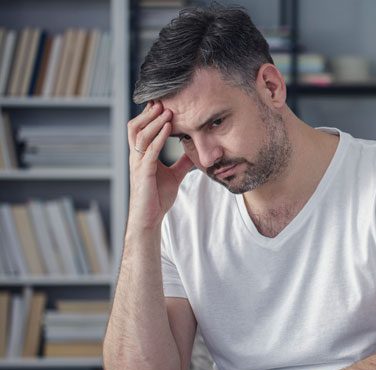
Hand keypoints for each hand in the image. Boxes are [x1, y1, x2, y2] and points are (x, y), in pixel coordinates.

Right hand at [127, 101, 194, 231]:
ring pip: (141, 135)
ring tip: (167, 110)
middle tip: (162, 101)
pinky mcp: (144, 173)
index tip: (162, 102)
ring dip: (154, 122)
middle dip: (148, 113)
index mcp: (141, 156)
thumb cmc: (157, 198)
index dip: (149, 115)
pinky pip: (150, 151)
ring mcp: (138, 164)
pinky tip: (167, 129)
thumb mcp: (174, 175)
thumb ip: (182, 163)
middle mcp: (136, 157)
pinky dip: (158, 138)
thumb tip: (195, 153)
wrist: (149, 218)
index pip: (141, 129)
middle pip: (135, 127)